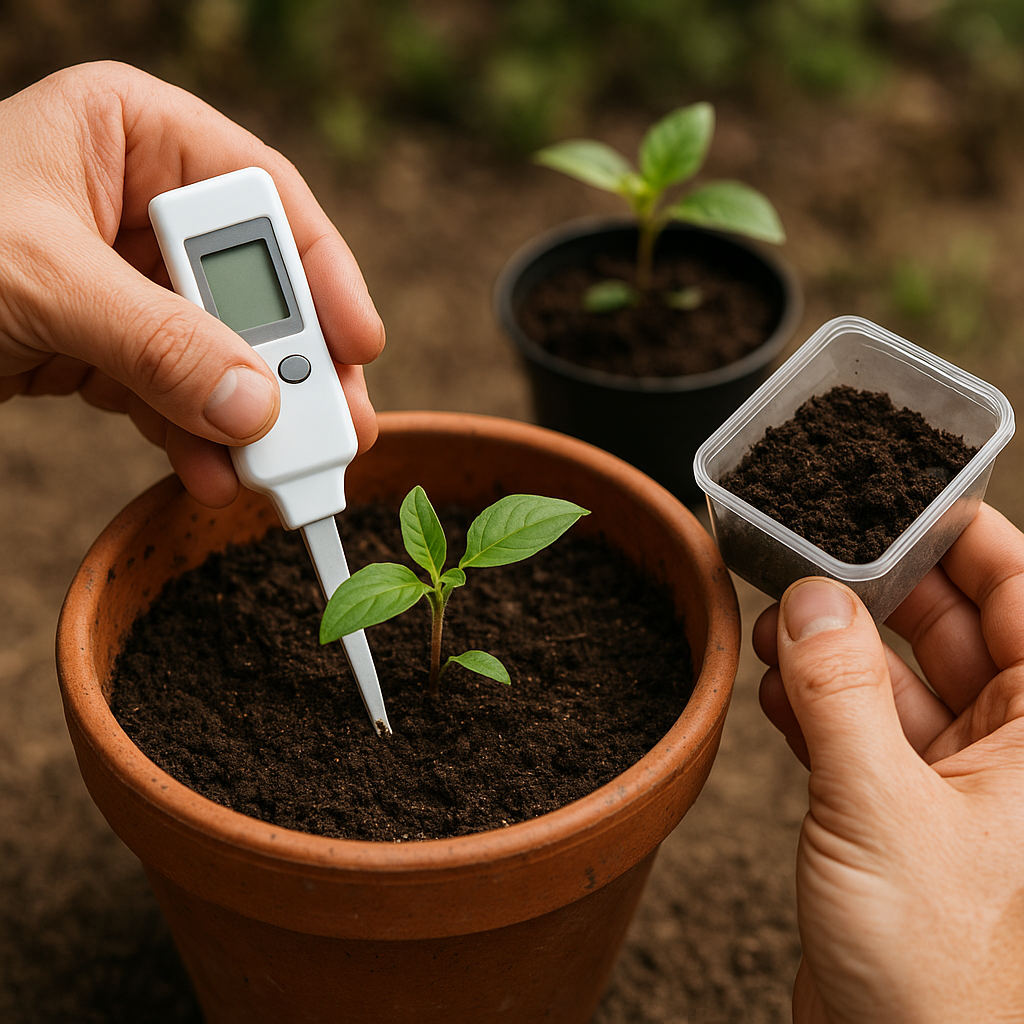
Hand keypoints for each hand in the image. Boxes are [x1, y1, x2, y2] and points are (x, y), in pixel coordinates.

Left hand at [0, 61, 383, 506]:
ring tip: (278, 471)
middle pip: (254, 285)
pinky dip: (193, 436)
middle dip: (290, 365)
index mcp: (133, 134)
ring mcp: (127, 279)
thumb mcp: (42, 280)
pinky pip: (174, 389)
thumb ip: (157, 341)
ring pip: (221, 348)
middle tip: (336, 427)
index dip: (322, 271)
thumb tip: (257, 406)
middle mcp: (139, 202)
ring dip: (248, 416)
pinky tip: (210, 473)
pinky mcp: (109, 341)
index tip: (359, 342)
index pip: (262, 195)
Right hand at [753, 503, 1023, 1023]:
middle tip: (811, 555)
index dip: (968, 541)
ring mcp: (950, 786)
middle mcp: (1008, 754)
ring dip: (834, 652)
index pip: (1022, 600)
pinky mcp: (897, 818)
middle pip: (950, 631)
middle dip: (878, 591)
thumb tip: (812, 600)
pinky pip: (860, 733)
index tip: (901, 497)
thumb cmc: (941, 972)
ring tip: (777, 626)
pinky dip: (815, 707)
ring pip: (895, 682)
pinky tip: (774, 691)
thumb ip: (839, 694)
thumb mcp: (879, 809)